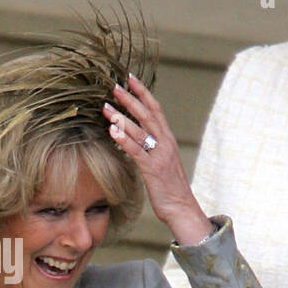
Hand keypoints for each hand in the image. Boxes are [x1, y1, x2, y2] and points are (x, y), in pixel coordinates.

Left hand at [102, 72, 212, 244]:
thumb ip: (151, 147)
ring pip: (140, 131)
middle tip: (113, 86)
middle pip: (147, 115)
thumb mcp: (161, 162)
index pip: (155, 109)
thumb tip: (133, 137)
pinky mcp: (153, 170)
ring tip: (105, 107)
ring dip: (121, 118)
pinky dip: (124, 140)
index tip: (130, 78)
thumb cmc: (169, 188)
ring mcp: (160, 156)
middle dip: (129, 99)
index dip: (143, 92)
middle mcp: (165, 143)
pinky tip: (112, 131)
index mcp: (168, 140)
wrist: (182, 208)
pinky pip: (136, 152)